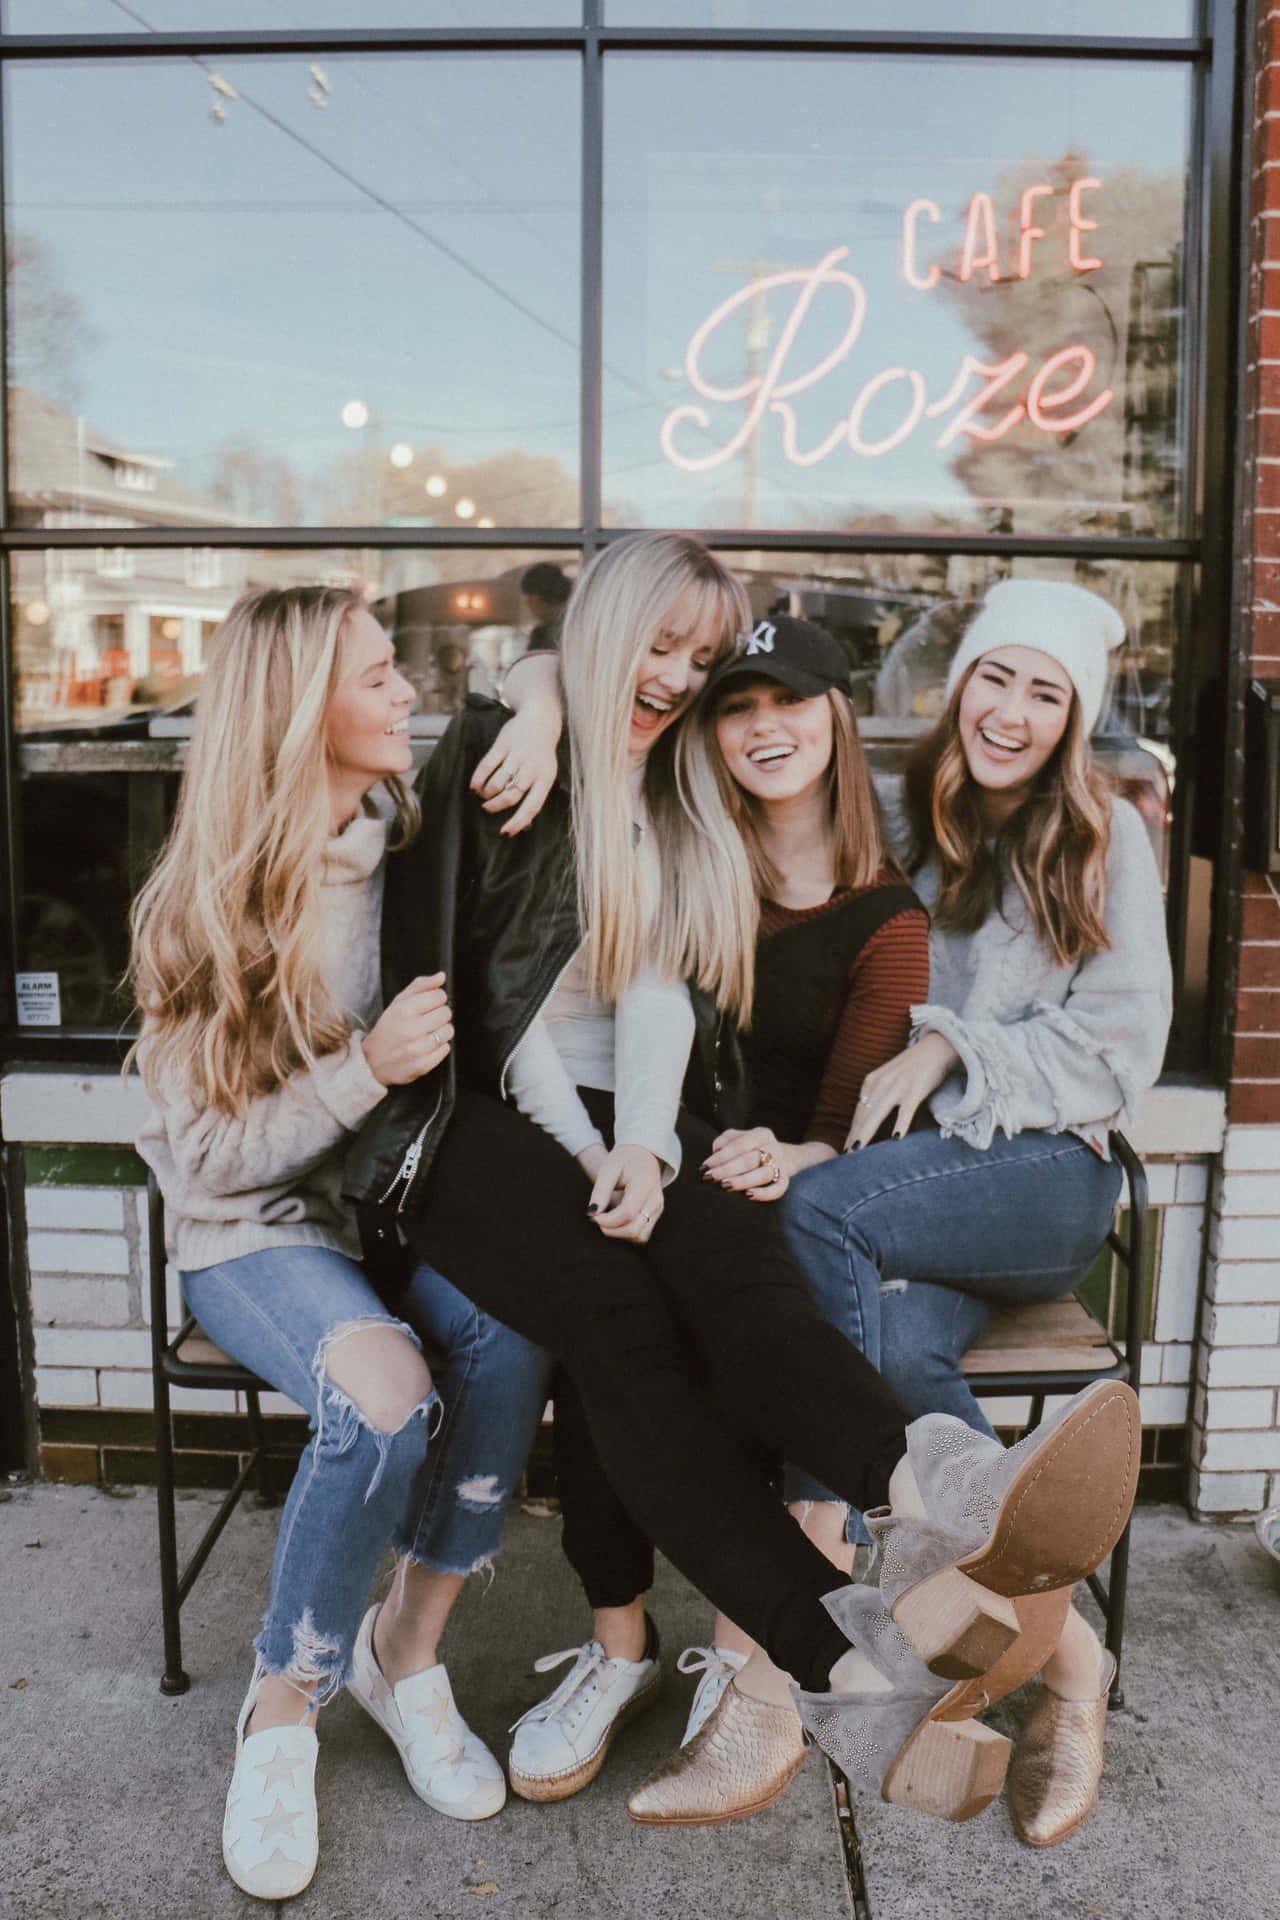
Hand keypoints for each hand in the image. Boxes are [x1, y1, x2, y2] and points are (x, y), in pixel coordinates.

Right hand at [362, 974, 453, 1086]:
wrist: (372, 1061)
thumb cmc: (388, 1029)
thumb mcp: (398, 1003)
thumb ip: (421, 986)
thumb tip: (441, 976)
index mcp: (403, 1010)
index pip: (439, 996)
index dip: (436, 999)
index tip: (428, 1005)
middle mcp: (410, 1029)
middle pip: (446, 1013)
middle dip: (439, 1015)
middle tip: (427, 1020)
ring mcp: (417, 1048)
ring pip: (448, 1031)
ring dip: (441, 1031)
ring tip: (427, 1034)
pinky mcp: (422, 1065)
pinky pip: (446, 1049)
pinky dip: (439, 1047)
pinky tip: (426, 1046)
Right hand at [469, 700, 560, 837]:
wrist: (540, 719)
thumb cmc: (541, 755)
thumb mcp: (545, 773)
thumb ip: (535, 794)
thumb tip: (523, 824)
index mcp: (545, 778)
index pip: (532, 806)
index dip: (518, 822)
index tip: (504, 833)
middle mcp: (532, 767)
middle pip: (511, 795)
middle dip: (496, 806)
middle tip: (487, 808)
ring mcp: (517, 755)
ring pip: (498, 782)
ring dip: (487, 793)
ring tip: (483, 795)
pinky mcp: (503, 744)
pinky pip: (487, 765)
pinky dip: (478, 778)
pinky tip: (474, 786)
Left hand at [586, 1144, 663, 1242]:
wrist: (643, 1156)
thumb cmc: (624, 1160)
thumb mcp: (608, 1169)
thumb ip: (600, 1191)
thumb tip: (592, 1213)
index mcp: (645, 1185)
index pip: (627, 1212)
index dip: (608, 1220)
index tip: (594, 1215)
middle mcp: (655, 1200)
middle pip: (634, 1229)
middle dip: (612, 1230)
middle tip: (599, 1218)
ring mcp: (657, 1209)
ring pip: (640, 1236)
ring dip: (620, 1234)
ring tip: (608, 1220)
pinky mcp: (655, 1215)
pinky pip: (642, 1234)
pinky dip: (627, 1233)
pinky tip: (617, 1221)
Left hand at [701, 1126, 790, 1200]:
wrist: (781, 1157)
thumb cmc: (750, 1148)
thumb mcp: (738, 1138)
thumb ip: (725, 1141)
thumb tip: (715, 1152)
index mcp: (760, 1134)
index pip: (739, 1145)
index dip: (721, 1157)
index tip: (705, 1167)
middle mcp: (773, 1148)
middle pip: (749, 1159)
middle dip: (727, 1169)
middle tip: (709, 1177)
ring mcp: (781, 1164)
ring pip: (763, 1174)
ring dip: (742, 1181)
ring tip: (725, 1186)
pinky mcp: (785, 1180)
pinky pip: (778, 1189)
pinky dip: (764, 1194)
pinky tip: (748, 1195)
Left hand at [843, 1032, 959, 1148]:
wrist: (936, 1046)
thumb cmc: (912, 1067)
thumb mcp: (888, 1078)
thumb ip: (877, 1095)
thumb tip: (867, 1118)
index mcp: (872, 1082)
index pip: (858, 1112)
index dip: (851, 1131)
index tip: (845, 1150)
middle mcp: (880, 1083)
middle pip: (863, 1115)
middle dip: (854, 1137)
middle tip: (846, 1158)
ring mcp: (898, 1085)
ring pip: (878, 1114)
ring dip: (867, 1133)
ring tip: (859, 1152)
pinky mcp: (916, 1088)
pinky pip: (906, 1109)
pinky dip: (900, 1123)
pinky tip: (896, 1138)